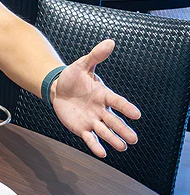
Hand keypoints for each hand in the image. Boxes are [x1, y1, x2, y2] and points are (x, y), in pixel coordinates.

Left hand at [50, 39, 141, 157]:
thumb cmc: (73, 77)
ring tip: (122, 147)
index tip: (136, 114)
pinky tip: (102, 153)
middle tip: (133, 139)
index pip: (117, 102)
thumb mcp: (82, 65)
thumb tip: (109, 42)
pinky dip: (95, 145)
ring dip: (112, 139)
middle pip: (113, 120)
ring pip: (104, 131)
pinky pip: (89, 138)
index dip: (126, 108)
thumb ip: (95, 56)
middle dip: (123, 129)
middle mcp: (100, 109)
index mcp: (103, 95)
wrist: (57, 88)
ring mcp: (91, 120)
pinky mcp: (81, 128)